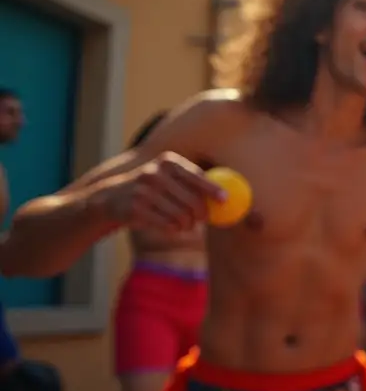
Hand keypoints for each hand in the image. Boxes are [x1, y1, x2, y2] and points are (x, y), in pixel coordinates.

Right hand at [99, 152, 224, 233]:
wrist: (112, 198)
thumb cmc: (153, 189)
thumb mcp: (169, 177)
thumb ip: (194, 183)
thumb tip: (227, 196)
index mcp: (168, 161)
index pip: (197, 176)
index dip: (213, 189)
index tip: (225, 200)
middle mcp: (155, 173)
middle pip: (193, 201)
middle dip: (201, 215)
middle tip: (201, 220)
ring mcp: (144, 190)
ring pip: (182, 216)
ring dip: (187, 225)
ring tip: (184, 224)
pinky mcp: (136, 208)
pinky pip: (167, 225)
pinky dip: (173, 229)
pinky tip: (170, 226)